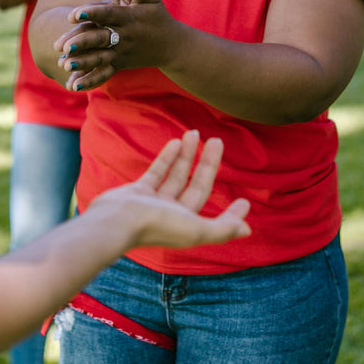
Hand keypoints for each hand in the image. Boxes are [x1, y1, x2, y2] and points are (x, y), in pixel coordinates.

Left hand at [52, 0, 177, 91]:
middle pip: (99, 39)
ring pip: (99, 58)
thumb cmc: (157, 17)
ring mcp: (121, 53)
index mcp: (128, 18)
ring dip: (82, 63)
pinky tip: (72, 85)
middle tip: (63, 46)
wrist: (173, 46)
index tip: (74, 13)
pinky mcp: (119, 65)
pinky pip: (103, 74)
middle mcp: (123, 37)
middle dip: (82, 42)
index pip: (108, 15)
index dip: (92, 13)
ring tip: (64, 65)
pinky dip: (89, 81)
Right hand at [90, 131, 250, 248]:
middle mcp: (174, 216)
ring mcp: (156, 202)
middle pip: (196, 186)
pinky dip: (168, 157)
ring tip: (194, 133)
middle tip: (217, 141)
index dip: (231, 212)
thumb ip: (223, 229)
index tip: (245, 200)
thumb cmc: (158, 226)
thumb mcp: (196, 230)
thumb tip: (247, 229)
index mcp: (189, 228)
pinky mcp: (139, 191)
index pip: (216, 217)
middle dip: (208, 164)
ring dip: (187, 155)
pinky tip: (176, 142)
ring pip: (177, 175)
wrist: (116, 222)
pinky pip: (158, 171)